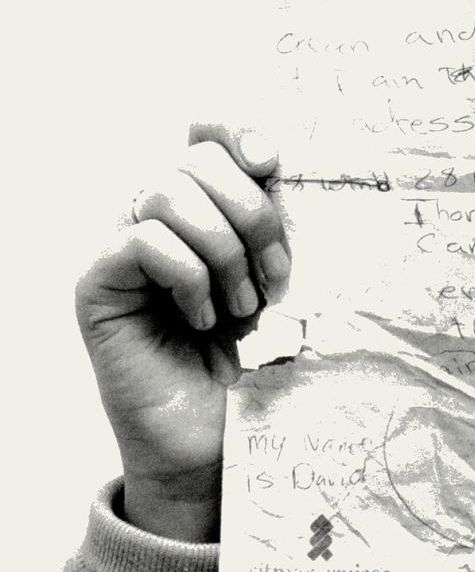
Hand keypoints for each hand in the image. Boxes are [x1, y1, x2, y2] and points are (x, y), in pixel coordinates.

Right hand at [75, 124, 288, 540]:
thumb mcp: (280, 280)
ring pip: (167, 193)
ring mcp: (121, 249)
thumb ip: (275, 224)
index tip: (274, 162)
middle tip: (275, 278)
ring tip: (243, 309)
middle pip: (195, 160)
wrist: (220, 436)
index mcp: (202, 209)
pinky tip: (203, 318)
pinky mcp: (98, 284)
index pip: (206, 136)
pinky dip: (188, 276)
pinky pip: (142, 241)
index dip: (238, 134)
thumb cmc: (254, 360)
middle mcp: (154, 218)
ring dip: (223, 252)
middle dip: (252, 213)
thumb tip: (280, 162)